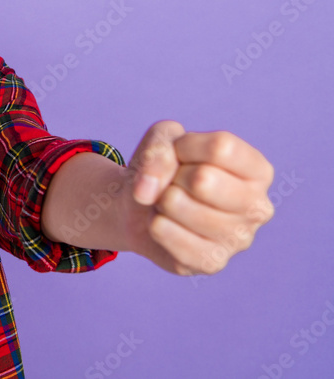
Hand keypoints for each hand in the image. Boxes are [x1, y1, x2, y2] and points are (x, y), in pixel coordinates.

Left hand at [121, 120, 274, 274]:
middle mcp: (258, 208)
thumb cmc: (165, 168)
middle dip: (173, 175)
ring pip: (176, 203)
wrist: (142, 208)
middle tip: (175, 184)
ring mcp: (239, 240)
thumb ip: (158, 150)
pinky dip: (153, 222)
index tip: (181, 154)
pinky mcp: (211, 263)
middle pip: (203, 179)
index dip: (186, 146)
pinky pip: (163, 231)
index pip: (221, 148)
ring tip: (170, 204)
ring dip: (160, 199)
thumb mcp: (162, 139)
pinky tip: (165, 224)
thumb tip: (146, 192)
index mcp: (258, 171)